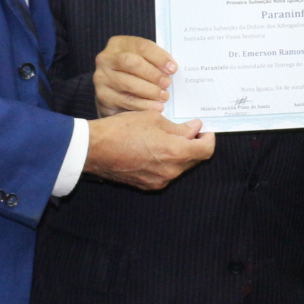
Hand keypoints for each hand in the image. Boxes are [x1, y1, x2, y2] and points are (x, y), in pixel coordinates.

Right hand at [83, 110, 213, 190]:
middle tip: (188, 130)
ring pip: (180, 167)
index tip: (204, 130)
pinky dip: (166, 162)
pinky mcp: (147, 185)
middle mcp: (170, 171)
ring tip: (168, 137)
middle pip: (194, 160)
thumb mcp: (154, 119)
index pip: (206, 150)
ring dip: (180, 153)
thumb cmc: (122, 129)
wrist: (94, 149)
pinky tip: (155, 149)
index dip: (209, 138)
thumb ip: (178, 127)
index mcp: (175, 153)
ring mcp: (158, 181)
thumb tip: (194, 128)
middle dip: (194, 145)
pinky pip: (165, 173)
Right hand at [94, 35, 174, 115]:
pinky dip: (144, 105)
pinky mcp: (103, 97)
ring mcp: (102, 78)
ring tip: (164, 96)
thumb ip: (154, 60)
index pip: (141, 46)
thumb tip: (171, 69)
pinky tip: (155, 107)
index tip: (172, 68)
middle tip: (167, 83)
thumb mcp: (142, 59)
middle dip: (153, 74)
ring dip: (150, 91)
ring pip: (129, 84)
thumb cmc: (133, 73)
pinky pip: (126, 101)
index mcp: (118, 44)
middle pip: (132, 63)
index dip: (159, 57)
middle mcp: (106, 59)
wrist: (112, 91)